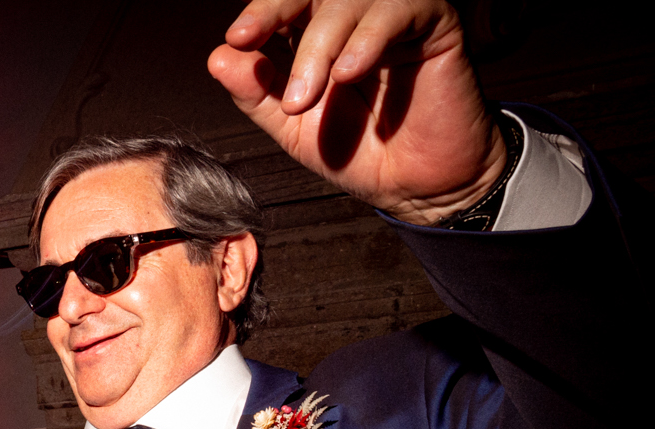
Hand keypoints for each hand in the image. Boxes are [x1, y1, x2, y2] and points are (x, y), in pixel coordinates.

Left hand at [209, 0, 504, 225]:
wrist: (416, 185)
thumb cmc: (358, 152)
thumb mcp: (293, 128)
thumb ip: (256, 93)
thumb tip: (218, 58)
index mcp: (318, 33)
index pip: (285, 4)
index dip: (261, 12)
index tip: (237, 39)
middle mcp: (355, 17)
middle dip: (276, 9)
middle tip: (250, 39)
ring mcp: (394, 16)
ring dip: (318, 44)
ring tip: (304, 97)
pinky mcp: (435, 23)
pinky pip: (401, 10)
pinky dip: (368, 40)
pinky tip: (348, 74)